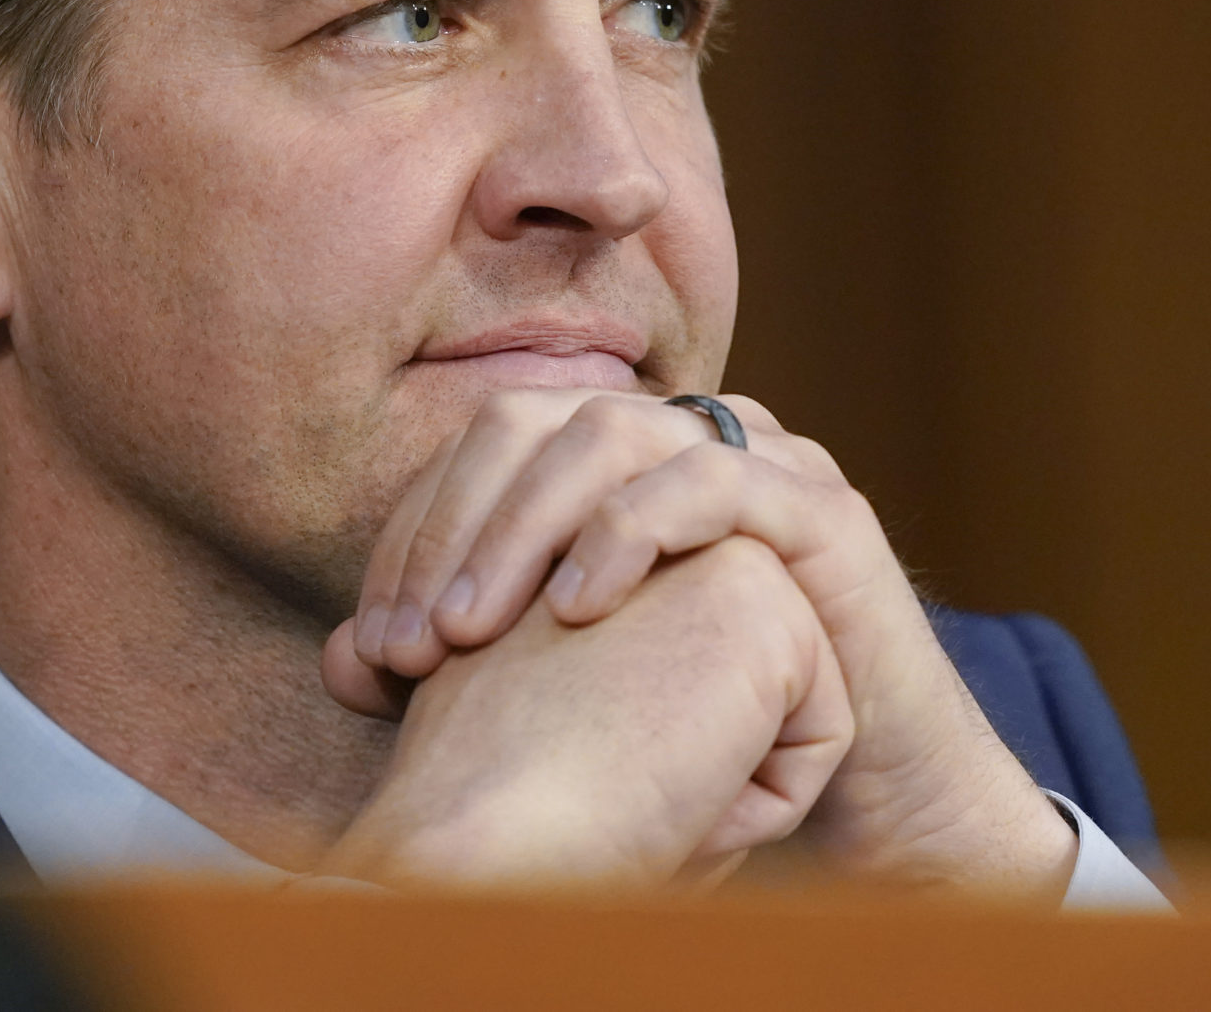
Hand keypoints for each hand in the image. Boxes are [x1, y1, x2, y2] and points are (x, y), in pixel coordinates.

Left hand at [327, 389, 1075, 893]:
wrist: (868, 791)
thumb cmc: (709, 732)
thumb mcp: (571, 685)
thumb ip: (470, 654)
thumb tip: (342, 660)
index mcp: (623, 460)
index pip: (486, 446)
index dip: (416, 530)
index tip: (371, 642)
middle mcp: (686, 437)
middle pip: (537, 419)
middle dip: (456, 523)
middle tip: (407, 638)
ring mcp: (760, 460)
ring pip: (613, 434)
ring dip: (524, 526)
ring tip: (471, 628)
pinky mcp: (822, 512)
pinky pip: (713, 481)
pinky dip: (631, 531)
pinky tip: (577, 608)